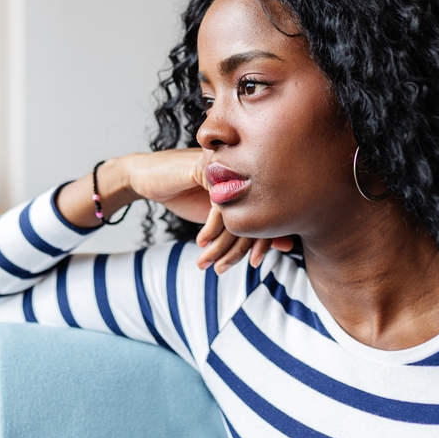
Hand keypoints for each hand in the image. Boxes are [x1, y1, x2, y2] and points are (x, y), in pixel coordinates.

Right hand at [123, 151, 293, 272]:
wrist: (149, 178)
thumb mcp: (220, 219)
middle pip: (253, 214)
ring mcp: (225, 169)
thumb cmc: (186, 195)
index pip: (266, 215)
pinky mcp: (207, 170)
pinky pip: (217, 205)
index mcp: (251, 181)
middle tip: (225, 268)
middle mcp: (243, 172)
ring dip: (221, 244)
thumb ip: (248, 228)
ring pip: (235, 213)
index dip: (263, 242)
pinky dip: (210, 228)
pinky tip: (201, 242)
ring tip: (208, 262)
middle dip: (240, 248)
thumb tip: (288, 245)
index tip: (255, 263)